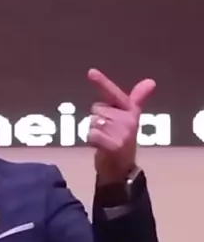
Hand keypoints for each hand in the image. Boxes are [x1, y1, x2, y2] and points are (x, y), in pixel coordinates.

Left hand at [86, 69, 155, 184]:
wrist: (121, 169)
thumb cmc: (121, 140)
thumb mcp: (128, 118)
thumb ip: (136, 99)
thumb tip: (151, 82)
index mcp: (130, 110)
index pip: (113, 93)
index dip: (101, 82)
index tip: (91, 72)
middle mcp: (128, 120)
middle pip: (96, 109)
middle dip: (97, 120)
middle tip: (107, 132)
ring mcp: (122, 133)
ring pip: (93, 122)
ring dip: (94, 131)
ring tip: (105, 140)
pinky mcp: (114, 146)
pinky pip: (92, 134)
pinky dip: (91, 140)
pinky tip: (100, 146)